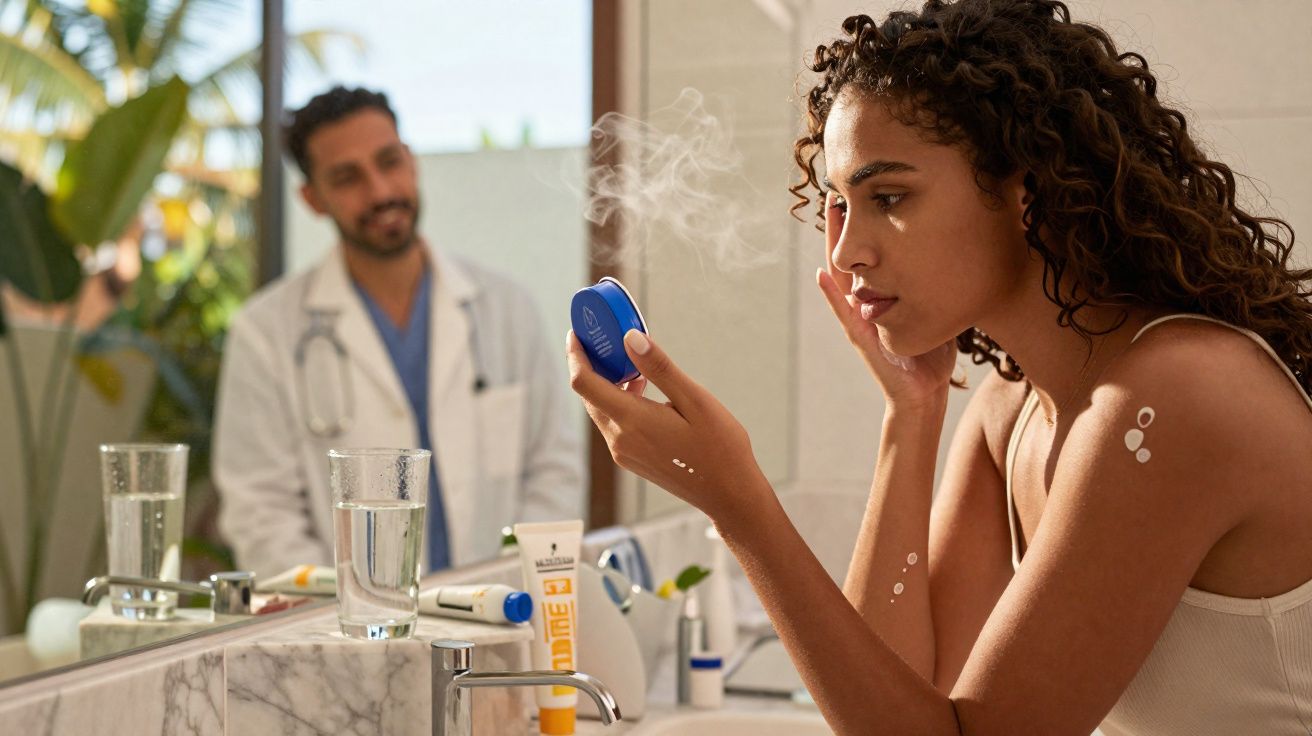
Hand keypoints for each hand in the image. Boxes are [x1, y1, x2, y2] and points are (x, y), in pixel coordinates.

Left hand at [565, 329, 768, 521]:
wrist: (729, 494)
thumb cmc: (720, 447)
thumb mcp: (695, 400)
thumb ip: (660, 368)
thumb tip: (630, 338)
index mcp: (633, 421)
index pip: (584, 383)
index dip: (576, 355)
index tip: (577, 334)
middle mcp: (620, 440)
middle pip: (589, 395)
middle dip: (592, 366)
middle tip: (607, 340)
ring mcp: (624, 453)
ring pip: (602, 410)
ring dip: (608, 385)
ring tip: (632, 363)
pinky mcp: (632, 460)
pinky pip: (614, 424)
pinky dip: (620, 403)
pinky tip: (643, 392)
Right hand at [817, 192, 955, 409]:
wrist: (924, 393)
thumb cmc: (931, 354)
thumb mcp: (934, 310)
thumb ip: (934, 288)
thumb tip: (961, 257)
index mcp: (879, 297)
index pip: (866, 254)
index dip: (862, 226)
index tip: (862, 195)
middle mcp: (863, 304)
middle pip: (848, 256)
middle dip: (842, 225)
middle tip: (837, 191)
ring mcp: (858, 320)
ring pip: (841, 276)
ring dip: (833, 245)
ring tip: (830, 215)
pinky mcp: (861, 338)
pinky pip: (843, 312)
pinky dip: (831, 294)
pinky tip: (822, 274)